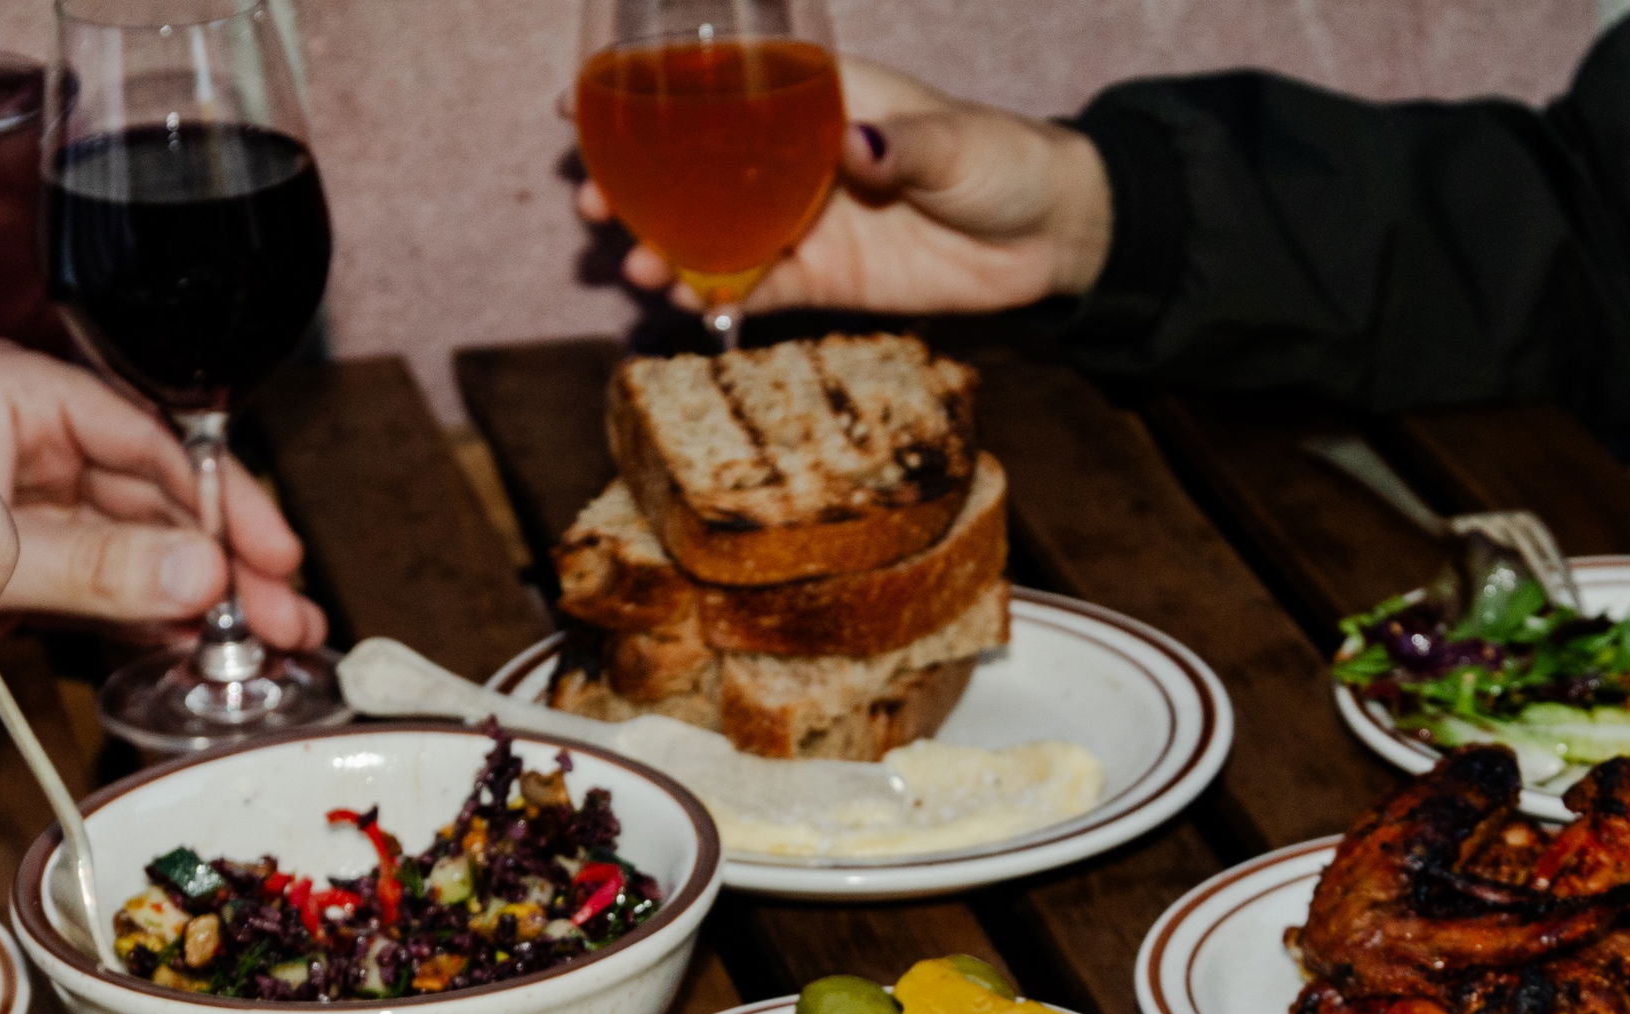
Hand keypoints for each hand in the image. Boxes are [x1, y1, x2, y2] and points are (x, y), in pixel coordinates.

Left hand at [0, 340, 324, 647]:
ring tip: (261, 641)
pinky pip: (98, 576)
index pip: (147, 437)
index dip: (219, 498)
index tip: (269, 551)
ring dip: (199, 592)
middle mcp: (23, 438)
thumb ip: (99, 564)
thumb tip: (202, 578)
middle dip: (224, 556)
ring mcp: (19, 498)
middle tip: (281, 614)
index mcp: (14, 396)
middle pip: (154, 494)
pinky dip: (146, 610)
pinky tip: (193, 641)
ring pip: (134, 540)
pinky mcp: (9, 555)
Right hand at [577, 58, 1113, 315]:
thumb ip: (903, 148)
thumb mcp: (955, 145)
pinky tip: (689, 308)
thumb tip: (857, 148)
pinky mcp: (825, 280)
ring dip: (668, 249)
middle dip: (636, 184)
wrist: (1051, 238)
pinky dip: (720, 300)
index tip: (578, 108)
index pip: (714, 89)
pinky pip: (758, 291)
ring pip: (713, 233)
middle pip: (693, 167)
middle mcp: (793, 159)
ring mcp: (804, 221)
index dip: (644, 96)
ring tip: (638, 267)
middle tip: (595, 204)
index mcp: (814, 99)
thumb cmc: (1004, 162)